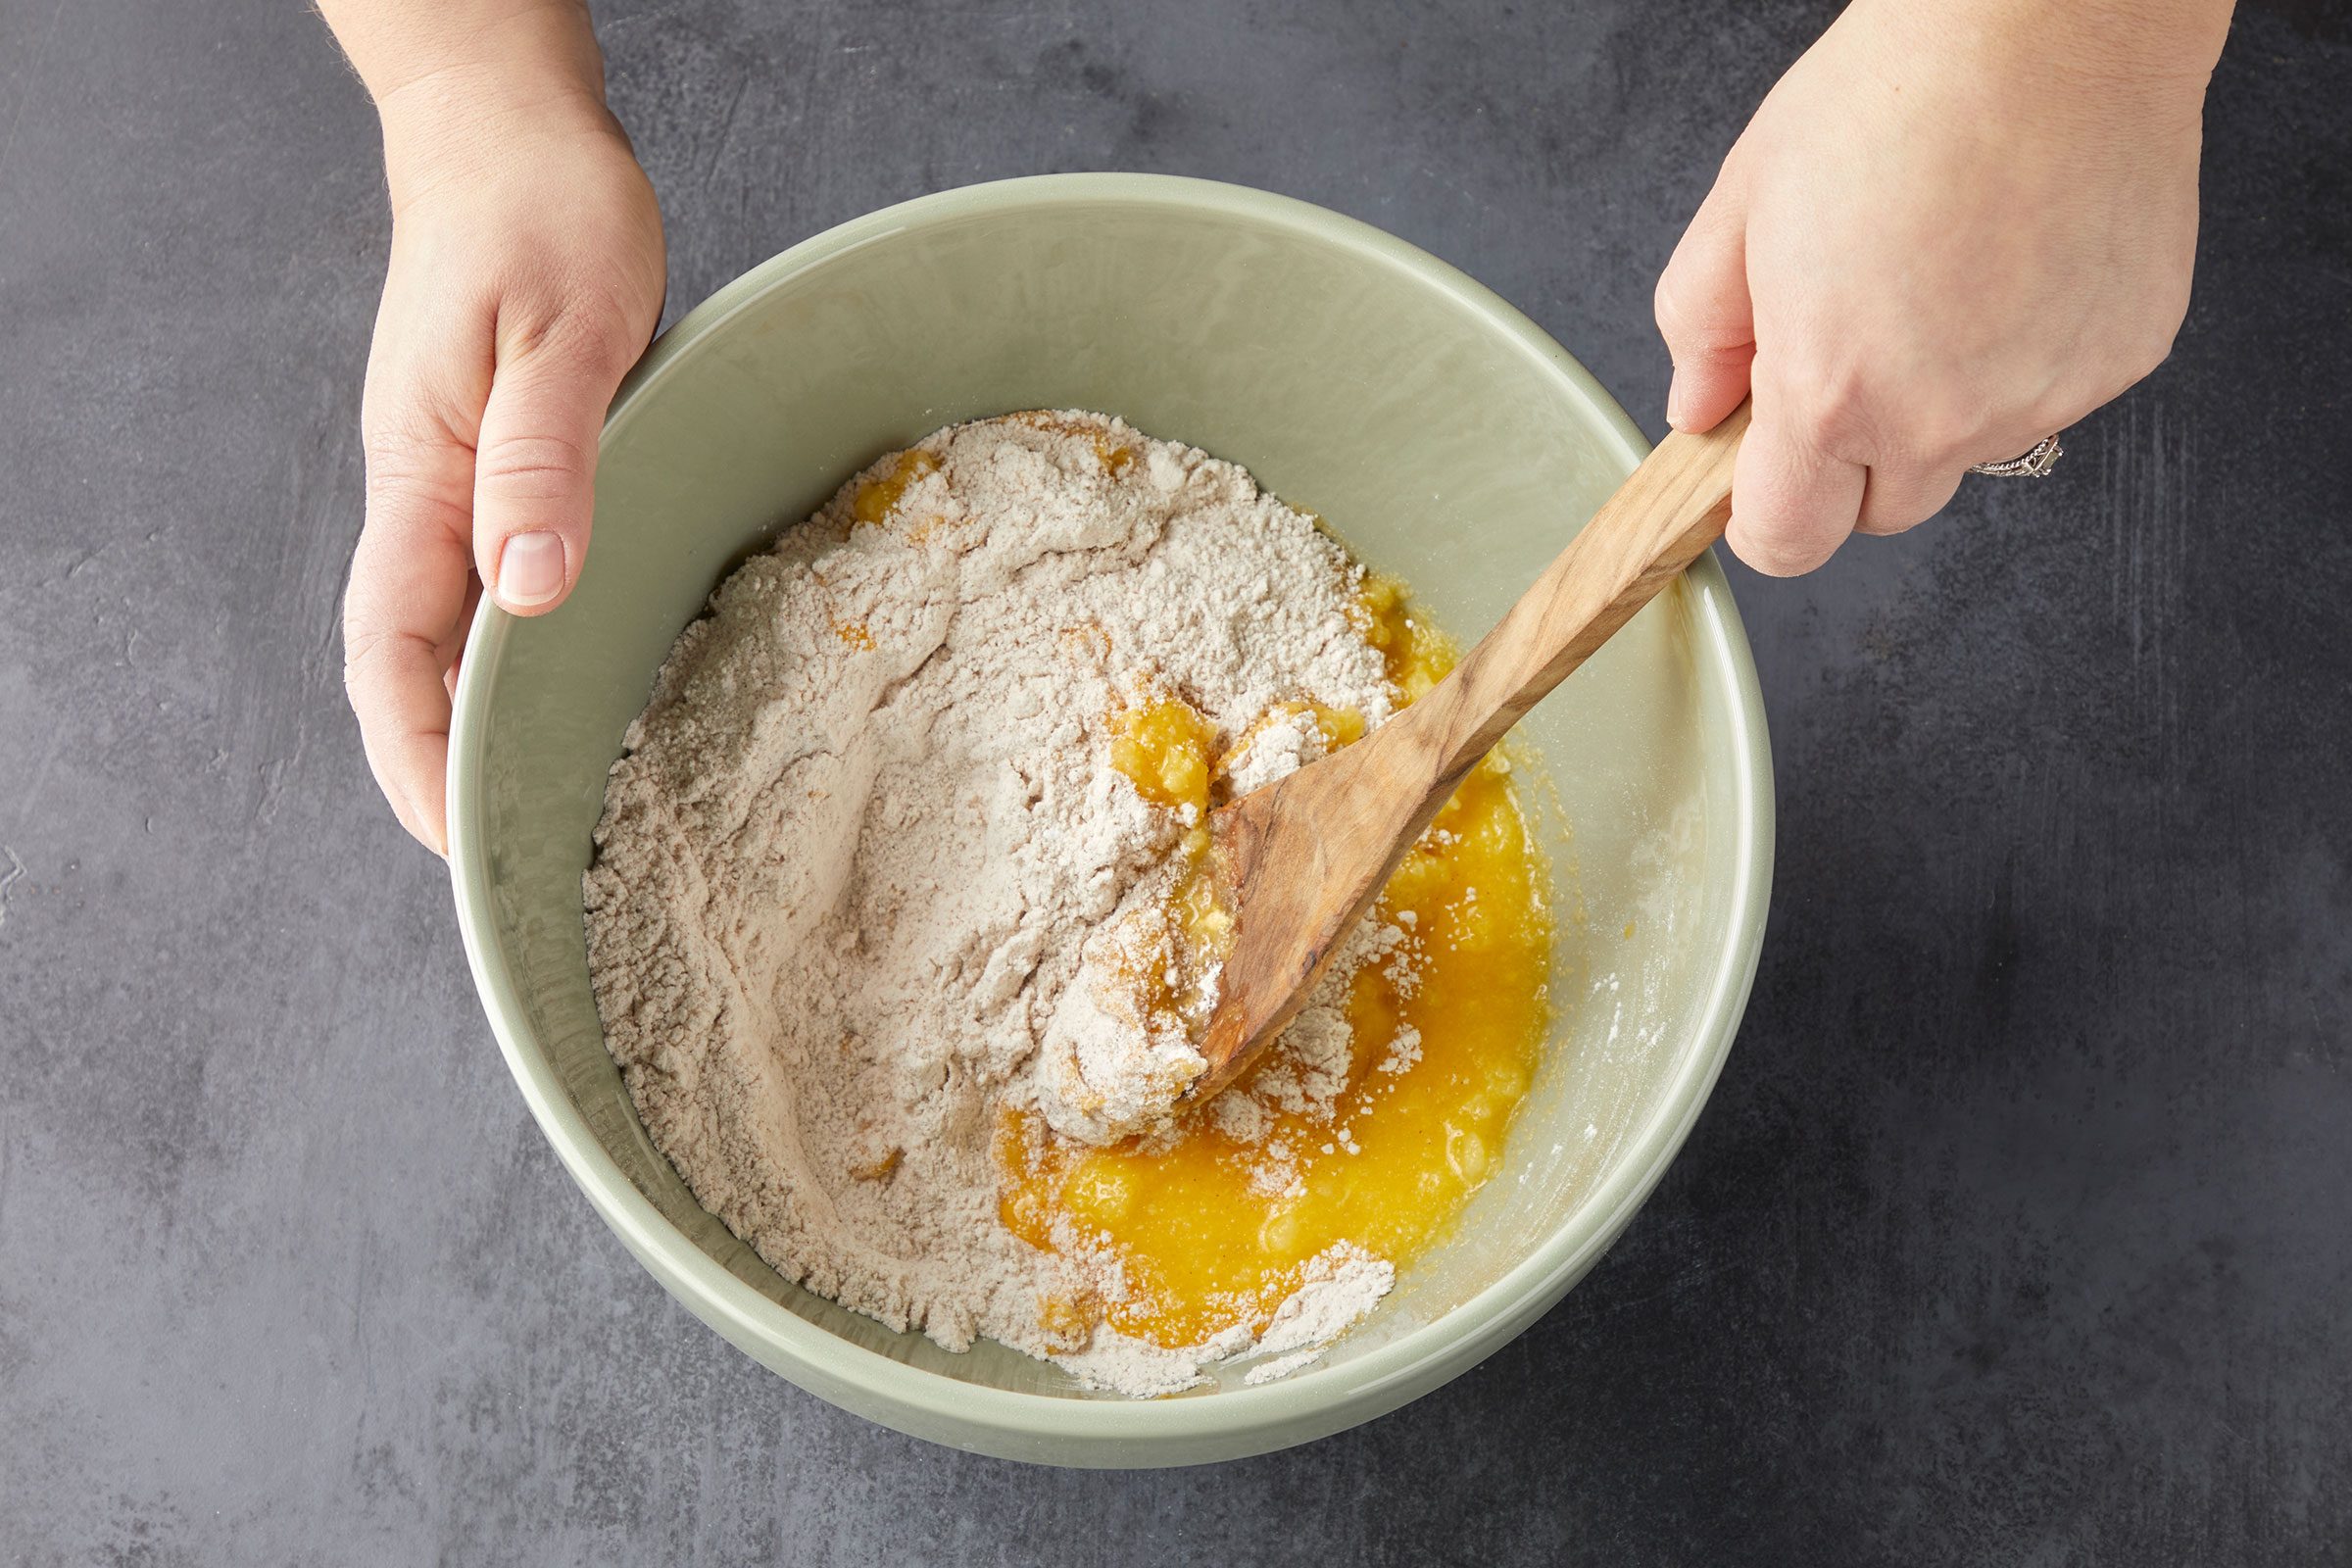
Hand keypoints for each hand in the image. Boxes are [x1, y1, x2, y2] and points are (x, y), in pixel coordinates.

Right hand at [342, 81, 663, 852]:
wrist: (509, 137)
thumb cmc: (539, 214)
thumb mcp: (562, 333)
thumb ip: (543, 460)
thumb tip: (527, 592)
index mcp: (422, 477)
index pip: (392, 655)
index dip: (414, 757)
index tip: (457, 841)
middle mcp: (424, 495)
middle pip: (408, 665)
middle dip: (442, 767)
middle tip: (508, 859)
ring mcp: (451, 482)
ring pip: (446, 632)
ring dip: (477, 719)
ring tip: (536, 803)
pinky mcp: (491, 465)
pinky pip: (488, 583)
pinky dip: (513, 652)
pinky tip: (562, 681)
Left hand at [1655, 0, 2229, 574]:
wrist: (2050, 25)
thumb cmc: (1900, 93)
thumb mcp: (1743, 206)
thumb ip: (1704, 331)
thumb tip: (1698, 405)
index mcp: (1834, 395)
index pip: (1786, 542)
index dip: (1766, 513)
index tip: (1765, 474)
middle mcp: (1943, 420)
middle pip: (1882, 509)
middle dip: (1854, 455)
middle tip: (1855, 341)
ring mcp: (2041, 397)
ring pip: (1970, 450)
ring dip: (1945, 401)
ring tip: (1940, 279)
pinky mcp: (2118, 361)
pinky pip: (2048, 395)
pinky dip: (2024, 353)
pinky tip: (2012, 263)